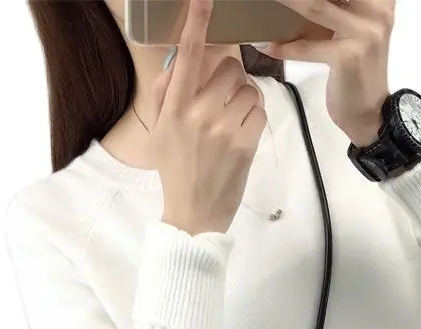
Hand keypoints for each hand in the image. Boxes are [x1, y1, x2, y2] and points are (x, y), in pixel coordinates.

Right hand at [150, 0, 267, 235]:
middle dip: (230, 78)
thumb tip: (179, 63)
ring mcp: (223, 129)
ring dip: (245, 100)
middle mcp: (197, 113)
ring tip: (232, 122)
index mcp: (173, 107)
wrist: (194, 213)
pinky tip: (242, 134)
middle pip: (228, 68)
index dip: (197, 23)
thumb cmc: (176, 171)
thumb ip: (166, 94)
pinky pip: (260, 111)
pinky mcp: (245, 144)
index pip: (186, 56)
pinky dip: (255, 118)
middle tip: (223, 100)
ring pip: (248, 89)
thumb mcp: (161, 132)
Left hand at [258, 0, 394, 147]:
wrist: (370, 113)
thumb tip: (298, 2)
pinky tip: (267, 45)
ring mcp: (365, 32)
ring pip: (314, 6)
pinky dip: (285, 47)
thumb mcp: (352, 29)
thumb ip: (336, 7)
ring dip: (283, 3)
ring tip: (261, 3)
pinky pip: (308, 46)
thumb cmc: (356, 71)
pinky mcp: (349, 56)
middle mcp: (377, 9)